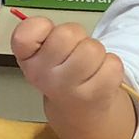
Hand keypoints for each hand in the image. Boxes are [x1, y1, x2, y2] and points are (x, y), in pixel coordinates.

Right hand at [12, 15, 126, 108]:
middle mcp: (42, 76)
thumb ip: (40, 33)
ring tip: (89, 66)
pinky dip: (112, 66)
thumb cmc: (62, 72)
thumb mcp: (42, 51)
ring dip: (97, 52)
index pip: (25, 34)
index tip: (48, 39)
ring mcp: (68, 89)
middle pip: (68, 33)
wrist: (79, 112)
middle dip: (78, 37)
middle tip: (75, 52)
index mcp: (27, 60)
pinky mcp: (96, 95)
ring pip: (93, 48)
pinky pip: (113, 63)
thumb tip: (48, 26)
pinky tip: (100, 76)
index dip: (42, 27)